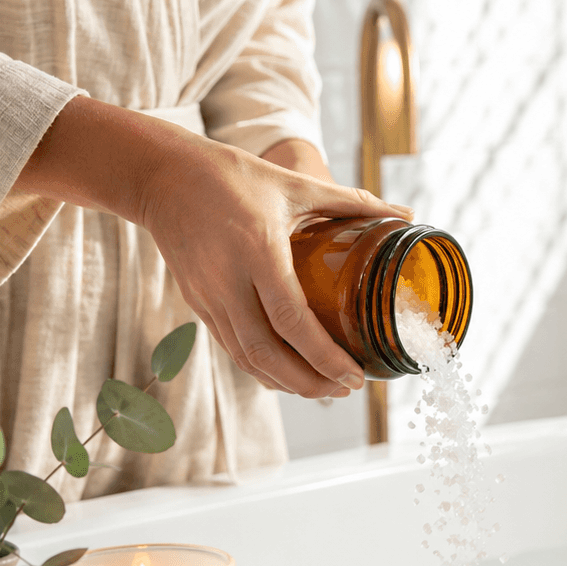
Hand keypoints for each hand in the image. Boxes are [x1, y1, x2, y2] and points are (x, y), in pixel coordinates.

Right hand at [18, 98, 412, 397]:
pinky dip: (262, 369)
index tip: (355, 374)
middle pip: (268, 354)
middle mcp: (228, 282)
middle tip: (345, 390)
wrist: (162, 175)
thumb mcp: (294, 185)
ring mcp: (208, 297)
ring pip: (247, 359)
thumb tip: (404, 215)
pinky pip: (232, 348)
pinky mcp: (197, 304)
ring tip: (324, 390)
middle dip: (310, 382)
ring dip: (287, 383)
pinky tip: (288, 374)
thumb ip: (351, 202)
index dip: (324, 355)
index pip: (292, 320)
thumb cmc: (232, 176)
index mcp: (257, 251)